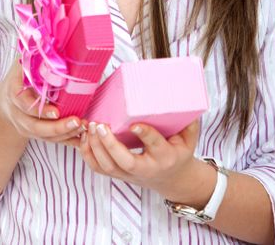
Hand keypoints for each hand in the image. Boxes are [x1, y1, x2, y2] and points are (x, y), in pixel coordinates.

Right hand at [0, 59, 85, 147]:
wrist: (8, 100)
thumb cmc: (20, 76)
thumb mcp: (23, 62)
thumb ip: (35, 54)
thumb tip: (50, 36)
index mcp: (15, 94)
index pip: (25, 105)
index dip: (41, 110)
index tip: (56, 112)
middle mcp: (19, 114)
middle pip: (36, 127)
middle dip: (58, 127)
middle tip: (77, 121)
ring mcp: (27, 127)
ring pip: (45, 137)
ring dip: (65, 134)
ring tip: (84, 127)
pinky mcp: (38, 134)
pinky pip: (52, 141)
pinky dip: (67, 141)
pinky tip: (82, 139)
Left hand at [78, 119, 208, 201]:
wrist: (172, 179)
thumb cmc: (179, 152)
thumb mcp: (189, 139)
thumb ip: (189, 120)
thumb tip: (187, 96)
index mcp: (165, 156)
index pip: (154, 146)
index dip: (145, 135)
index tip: (134, 123)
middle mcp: (146, 168)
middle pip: (125, 162)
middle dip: (110, 145)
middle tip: (100, 125)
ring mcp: (130, 174)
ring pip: (108, 167)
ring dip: (95, 147)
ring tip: (90, 126)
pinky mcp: (118, 174)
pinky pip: (99, 168)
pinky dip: (88, 154)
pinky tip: (84, 137)